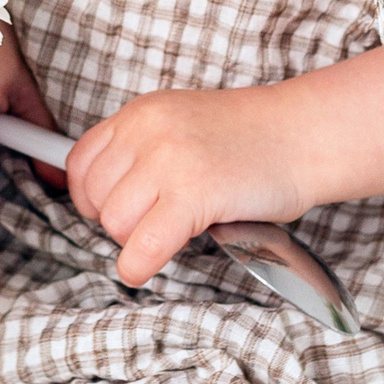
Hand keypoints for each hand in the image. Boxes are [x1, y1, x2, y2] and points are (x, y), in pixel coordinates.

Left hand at [67, 87, 304, 287]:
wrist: (303, 135)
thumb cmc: (251, 139)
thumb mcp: (180, 124)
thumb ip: (141, 150)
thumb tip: (104, 199)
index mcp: (140, 113)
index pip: (80, 162)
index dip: (90, 197)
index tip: (109, 211)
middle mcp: (147, 132)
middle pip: (94, 197)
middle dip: (117, 221)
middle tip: (150, 225)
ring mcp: (168, 160)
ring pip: (114, 223)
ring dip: (133, 242)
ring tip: (167, 235)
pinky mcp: (193, 193)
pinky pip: (143, 245)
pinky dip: (137, 266)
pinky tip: (144, 269)